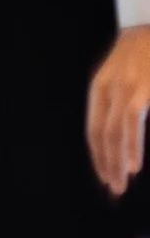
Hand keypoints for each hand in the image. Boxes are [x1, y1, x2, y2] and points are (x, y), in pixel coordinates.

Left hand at [90, 26, 149, 194]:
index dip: (98, 155)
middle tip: (112, 188)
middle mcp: (106, 88)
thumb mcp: (130, 73)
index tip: (105, 174)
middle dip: (105, 164)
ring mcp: (123, 88)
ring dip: (116, 162)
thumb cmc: (148, 50)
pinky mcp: (140, 89)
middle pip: (100, 136)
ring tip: (120, 182)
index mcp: (100, 87)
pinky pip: (131, 123)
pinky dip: (131, 145)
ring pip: (113, 134)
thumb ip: (123, 96)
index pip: (94, 129)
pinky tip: (133, 164)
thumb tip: (125, 124)